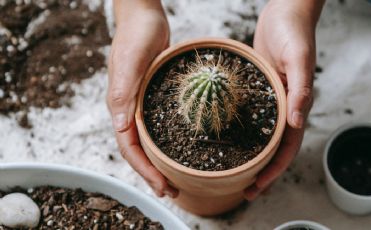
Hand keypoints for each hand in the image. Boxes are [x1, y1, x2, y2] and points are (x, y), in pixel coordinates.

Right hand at [107, 0, 177, 197]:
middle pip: (138, 150)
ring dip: (160, 162)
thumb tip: (121, 127)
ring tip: (176, 178)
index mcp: (120, 107)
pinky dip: (166, 142)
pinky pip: (158, 126)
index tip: (162, 186)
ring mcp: (141, 105)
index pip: (129, 148)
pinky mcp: (153, 98)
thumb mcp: (130, 62)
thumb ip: (122, 93)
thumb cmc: (136, 36)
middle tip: (172, 191)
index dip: (144, 170)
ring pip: (148, 141)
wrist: (145, 18)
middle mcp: (129, 110)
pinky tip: (180, 148)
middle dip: (152, 174)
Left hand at [244, 0, 323, 199]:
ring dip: (250, 155)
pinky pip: (249, 115)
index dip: (274, 170)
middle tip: (244, 190)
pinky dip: (240, 131)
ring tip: (234, 172)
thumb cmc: (295, 31)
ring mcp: (270, 99)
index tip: (257, 187)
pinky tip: (225, 138)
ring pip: (261, 135)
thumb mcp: (298, 58)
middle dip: (261, 171)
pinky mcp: (258, 89)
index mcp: (296, 104)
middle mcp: (283, 107)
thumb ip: (301, 89)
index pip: (287, 147)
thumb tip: (297, 121)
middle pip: (273, 147)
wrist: (285, 11)